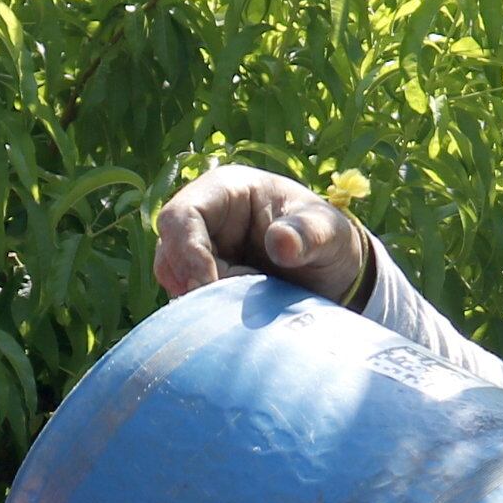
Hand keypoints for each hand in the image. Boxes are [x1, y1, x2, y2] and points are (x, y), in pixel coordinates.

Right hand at [152, 163, 372, 305]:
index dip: (187, 251)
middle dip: (196, 281)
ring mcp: (200, 246)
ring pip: (173, 277)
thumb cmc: (329, 240)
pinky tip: (235, 313)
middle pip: (170, 250)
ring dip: (200, 297)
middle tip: (237, 299)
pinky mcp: (202, 275)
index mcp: (227, 190)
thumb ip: (308, 235)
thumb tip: (281, 243)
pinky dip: (203, 309)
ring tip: (245, 302)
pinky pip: (185, 295)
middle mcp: (205, 215)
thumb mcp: (328, 234)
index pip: (182, 215)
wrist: (332, 272)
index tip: (210, 286)